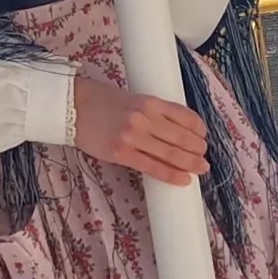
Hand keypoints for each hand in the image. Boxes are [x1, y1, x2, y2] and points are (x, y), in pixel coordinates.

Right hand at [72, 76, 206, 186]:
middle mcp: (144, 118)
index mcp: (149, 101)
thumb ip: (154, 111)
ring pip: (170, 153)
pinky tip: (183, 179)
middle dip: (198, 149)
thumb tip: (176, 129)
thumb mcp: (133, 99)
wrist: (73, 107)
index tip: (203, 136)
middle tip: (204, 157)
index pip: (184, 116)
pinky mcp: (121, 154)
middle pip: (181, 137)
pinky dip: (171, 175)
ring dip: (190, 163)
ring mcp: (132, 137)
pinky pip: (152, 167)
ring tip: (201, 168)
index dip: (199, 129)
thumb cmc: (103, 102)